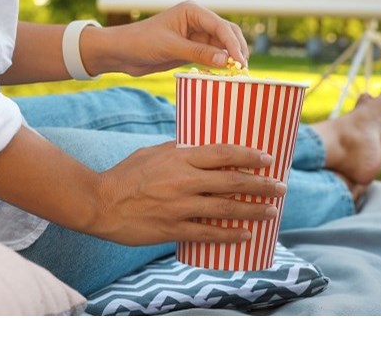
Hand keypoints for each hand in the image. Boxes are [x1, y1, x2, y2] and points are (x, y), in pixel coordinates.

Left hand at [86, 1, 248, 75]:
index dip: (233, 44)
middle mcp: (197, 21)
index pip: (220, 26)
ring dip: (230, 58)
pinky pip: (212, 56)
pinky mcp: (191, 49)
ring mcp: (195, 36)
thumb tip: (226, 61)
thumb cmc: (141, 42)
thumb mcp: (170, 47)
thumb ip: (199, 53)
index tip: (240, 61)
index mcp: (192, 12)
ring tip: (238, 73)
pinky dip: (220, 64)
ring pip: (221, 46)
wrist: (121, 52)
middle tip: (243, 69)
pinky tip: (225, 74)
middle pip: (226, 34)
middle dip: (236, 49)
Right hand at [91, 142, 286, 245]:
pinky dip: (230, 234)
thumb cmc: (126, 175)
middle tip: (282, 186)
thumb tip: (204, 146)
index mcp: (180, 158)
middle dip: (262, 184)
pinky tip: (246, 234)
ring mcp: (179, 206)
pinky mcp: (172, 229)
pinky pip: (208, 233)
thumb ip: (180, 150)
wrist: (99, 203)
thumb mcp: (153, 153)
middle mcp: (183, 181)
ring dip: (254, 210)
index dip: (250, 156)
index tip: (269, 159)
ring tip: (272, 211)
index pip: (223, 153)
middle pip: (232, 181)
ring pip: (226, 208)